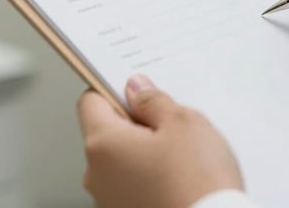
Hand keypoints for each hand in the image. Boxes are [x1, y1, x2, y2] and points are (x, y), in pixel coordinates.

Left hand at [77, 75, 242, 207]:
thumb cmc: (197, 183)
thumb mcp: (184, 122)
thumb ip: (154, 101)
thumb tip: (138, 91)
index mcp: (103, 144)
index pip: (91, 102)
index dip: (116, 90)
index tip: (140, 92)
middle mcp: (97, 175)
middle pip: (108, 133)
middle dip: (138, 125)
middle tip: (173, 127)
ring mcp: (109, 201)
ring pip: (123, 162)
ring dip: (146, 154)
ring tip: (183, 159)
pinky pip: (133, 186)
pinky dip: (152, 180)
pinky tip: (180, 181)